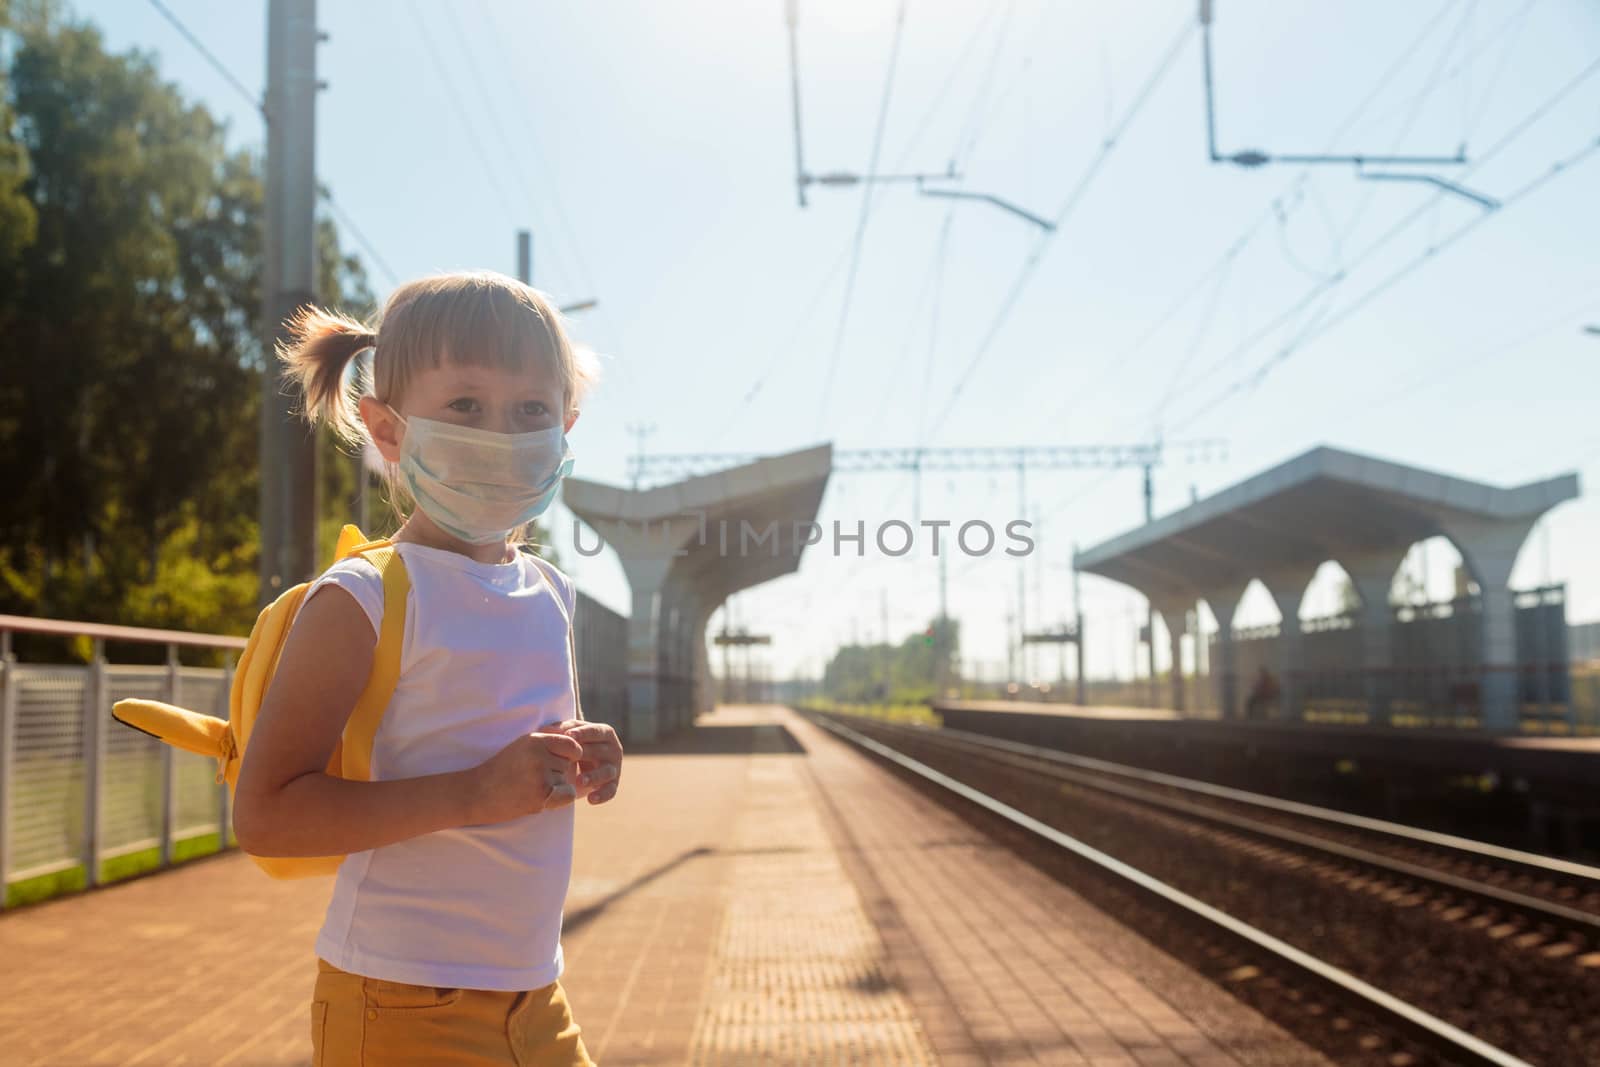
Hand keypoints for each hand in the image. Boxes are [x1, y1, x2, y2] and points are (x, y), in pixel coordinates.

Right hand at [467, 731, 585, 824]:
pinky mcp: (541, 795)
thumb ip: (547, 741)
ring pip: (568, 780)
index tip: (557, 761)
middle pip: (569, 764)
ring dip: (556, 786)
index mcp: (535, 740)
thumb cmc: (501, 769)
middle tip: (534, 777)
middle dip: (558, 772)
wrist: (477, 793)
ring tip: (532, 787)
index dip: (569, 755)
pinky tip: (542, 798)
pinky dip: (561, 798)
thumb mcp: (522, 746)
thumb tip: (574, 739)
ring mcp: (540, 775)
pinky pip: (568, 794)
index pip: (572, 745)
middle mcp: (539, 755)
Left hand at [548, 719, 622, 804]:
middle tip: (569, 758)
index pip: (595, 731)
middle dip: (585, 754)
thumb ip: (562, 729)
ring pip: (606, 772)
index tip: (569, 736)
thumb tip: (551, 730)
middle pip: (599, 751)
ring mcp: (614, 768)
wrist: (579, 765)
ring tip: (580, 781)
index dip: (583, 733)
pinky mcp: (612, 784)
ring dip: (594, 776)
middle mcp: (613, 749)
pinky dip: (602, 795)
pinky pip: (610, 791)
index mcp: (605, 733)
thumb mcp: (570, 734)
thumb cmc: (574, 744)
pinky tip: (591, 799)